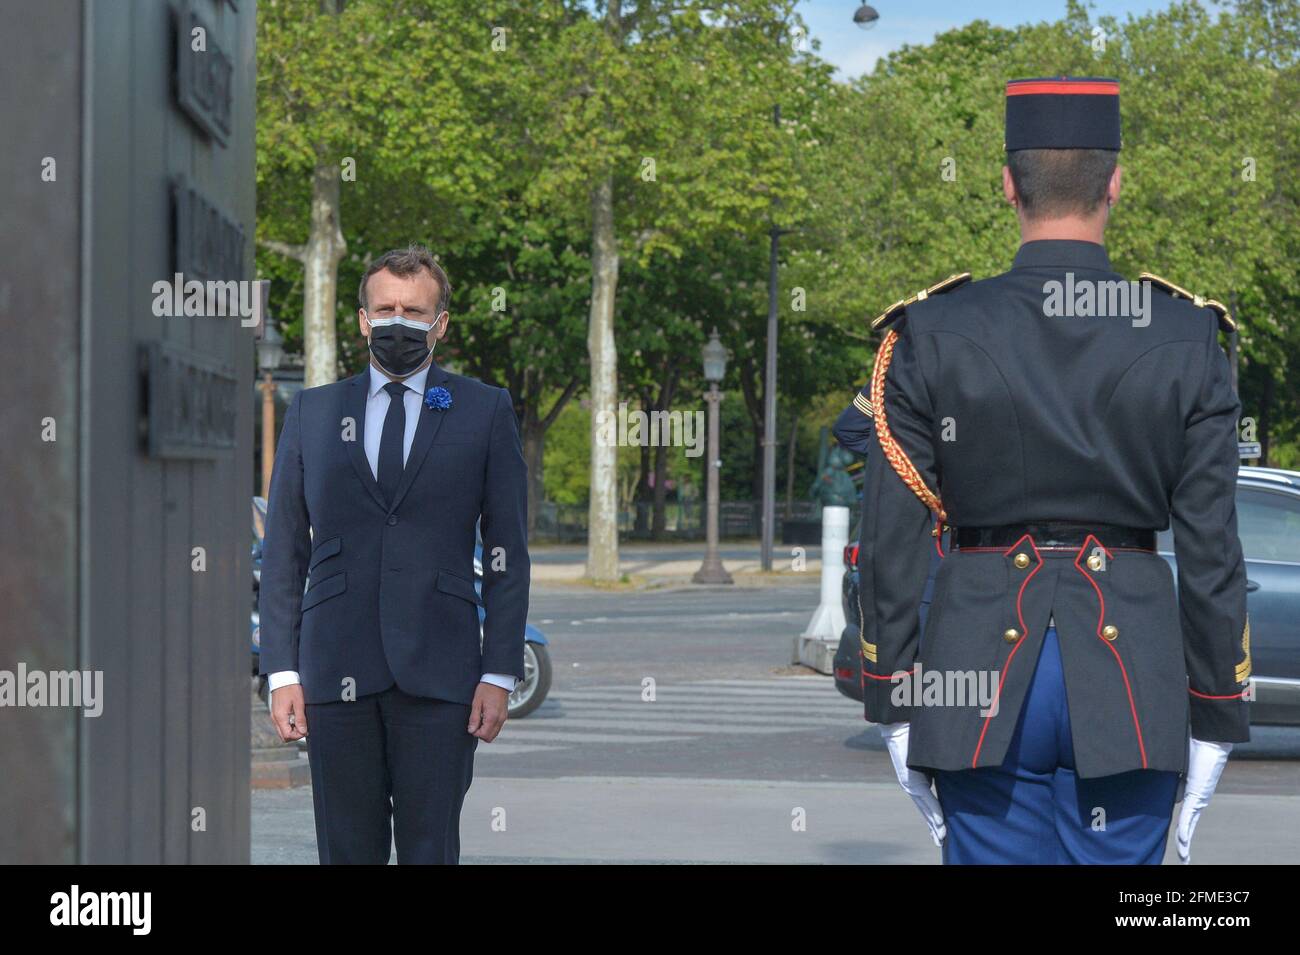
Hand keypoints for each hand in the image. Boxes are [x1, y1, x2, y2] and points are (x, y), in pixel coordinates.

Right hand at [270, 684, 308, 741]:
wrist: (283, 678)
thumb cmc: (291, 688)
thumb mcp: (299, 703)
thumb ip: (300, 718)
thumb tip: (303, 732)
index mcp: (280, 717)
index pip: (287, 735)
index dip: (298, 736)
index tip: (306, 730)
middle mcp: (275, 718)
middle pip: (284, 736)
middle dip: (294, 735)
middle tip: (304, 727)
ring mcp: (274, 716)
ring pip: (282, 731)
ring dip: (292, 730)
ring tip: (300, 721)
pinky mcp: (276, 713)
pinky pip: (281, 725)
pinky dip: (289, 725)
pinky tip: (296, 717)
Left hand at [468, 681, 508, 741]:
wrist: (498, 680)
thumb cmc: (486, 689)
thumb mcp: (476, 702)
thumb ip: (474, 718)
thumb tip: (471, 730)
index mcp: (492, 717)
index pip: (483, 735)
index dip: (475, 733)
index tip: (471, 725)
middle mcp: (500, 719)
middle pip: (490, 737)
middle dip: (481, 734)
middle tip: (475, 723)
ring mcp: (503, 718)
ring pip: (494, 734)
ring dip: (486, 731)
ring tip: (480, 719)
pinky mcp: (504, 716)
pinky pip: (497, 727)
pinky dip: (491, 727)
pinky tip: (486, 717)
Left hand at [880, 721, 945, 846]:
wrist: (898, 726)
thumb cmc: (914, 738)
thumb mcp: (930, 757)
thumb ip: (939, 767)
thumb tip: (955, 768)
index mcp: (917, 781)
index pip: (928, 804)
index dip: (934, 817)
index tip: (941, 830)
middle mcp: (912, 786)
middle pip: (925, 811)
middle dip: (934, 827)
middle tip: (941, 842)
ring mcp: (911, 784)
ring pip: (925, 809)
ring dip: (935, 824)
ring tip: (942, 837)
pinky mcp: (911, 780)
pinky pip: (925, 797)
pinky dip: (933, 810)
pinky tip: (940, 822)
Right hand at [1177, 737, 1231, 863]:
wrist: (1210, 738)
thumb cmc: (1195, 743)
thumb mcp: (1177, 760)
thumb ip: (1170, 772)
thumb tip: (1161, 786)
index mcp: (1192, 789)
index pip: (1180, 808)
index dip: (1176, 820)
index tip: (1173, 831)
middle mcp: (1197, 796)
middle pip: (1189, 823)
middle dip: (1185, 839)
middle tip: (1184, 857)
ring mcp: (1198, 797)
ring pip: (1189, 824)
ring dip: (1185, 841)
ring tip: (1183, 857)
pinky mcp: (1198, 794)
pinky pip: (1188, 815)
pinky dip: (1185, 828)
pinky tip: (1183, 840)